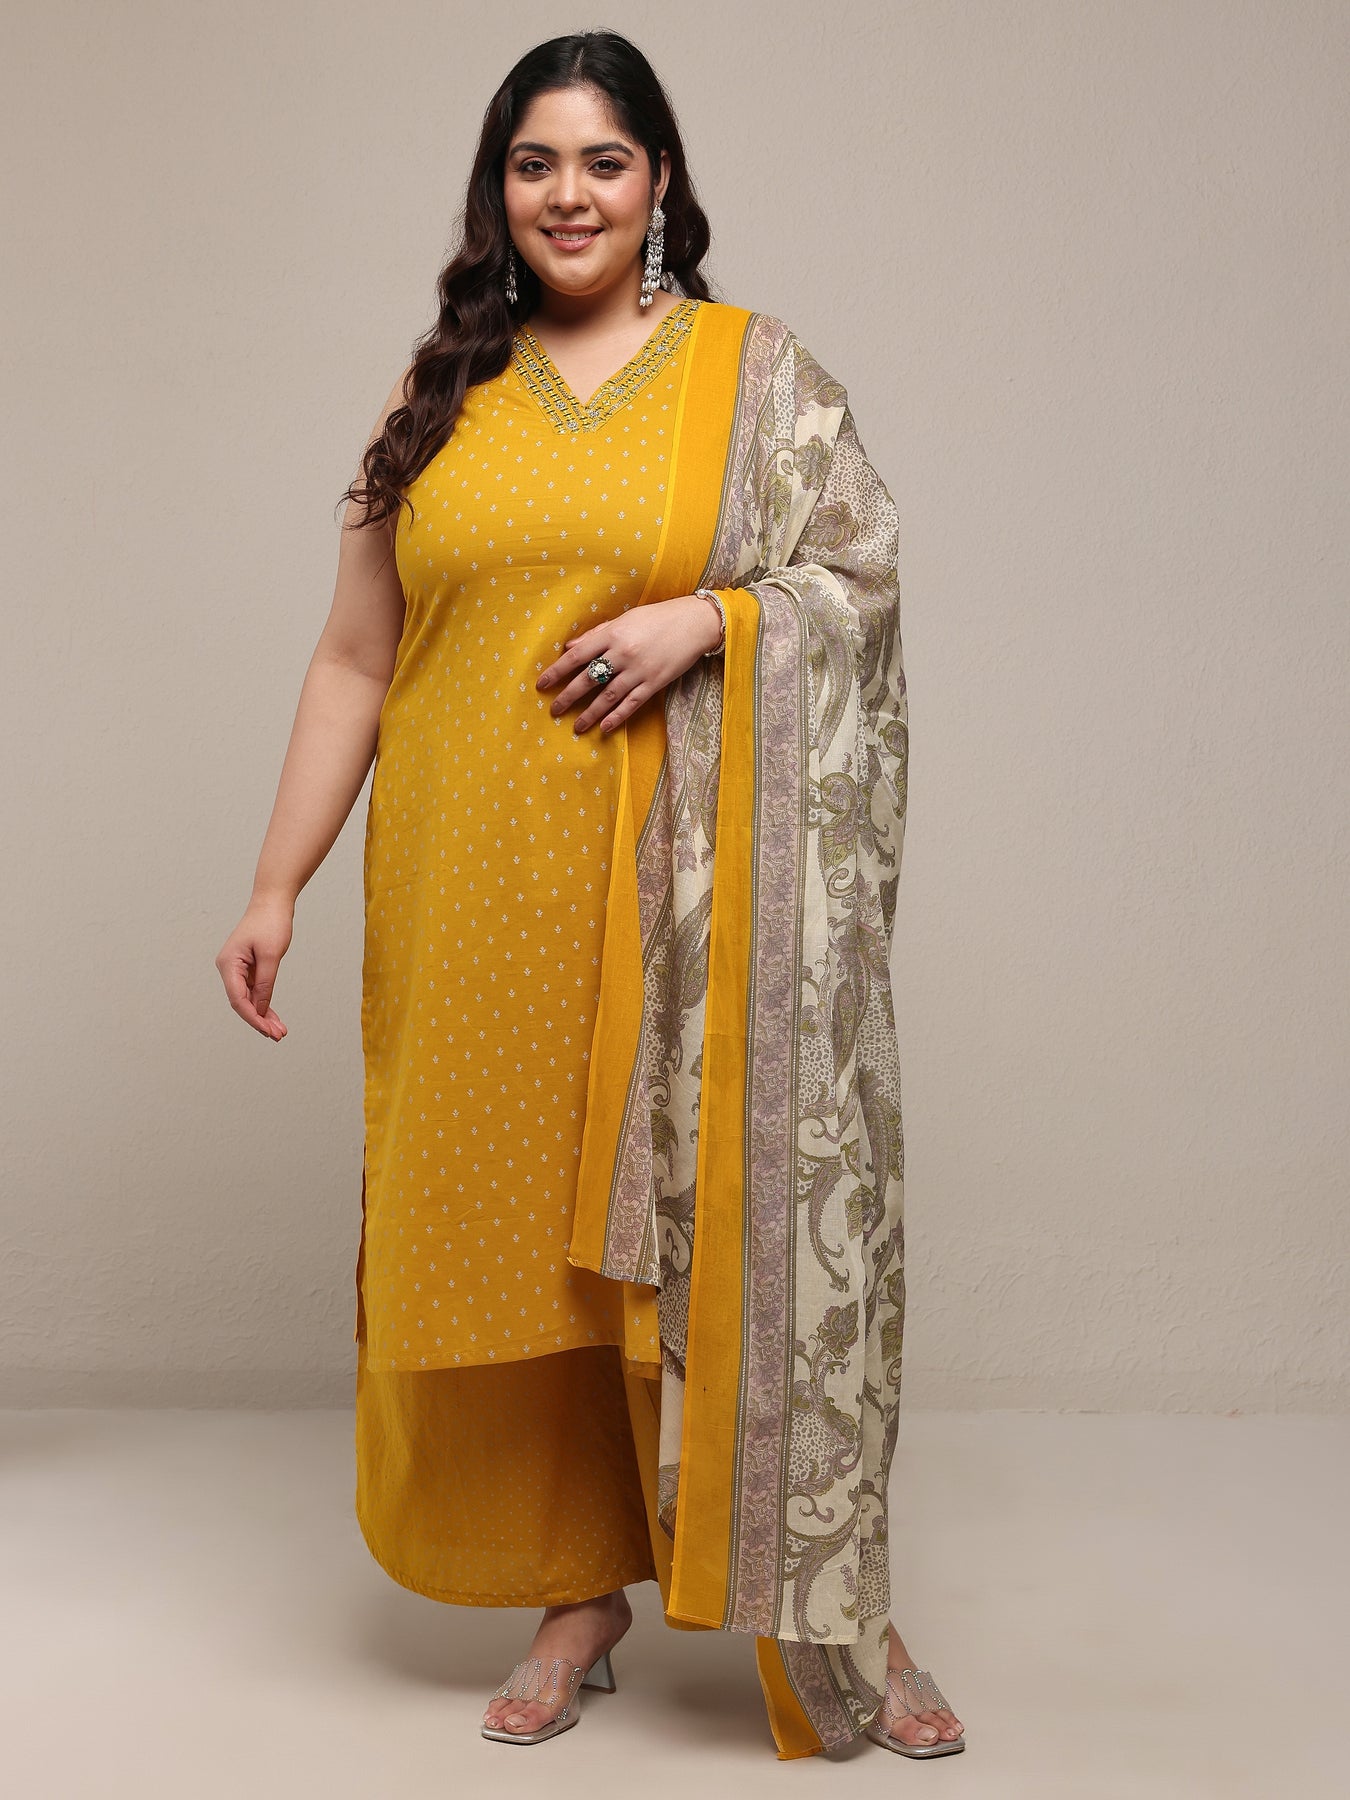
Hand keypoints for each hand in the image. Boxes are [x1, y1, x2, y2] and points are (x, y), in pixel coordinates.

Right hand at [215, 892, 294, 1039]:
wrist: (273, 901)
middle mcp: (228, 968)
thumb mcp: (272, 955)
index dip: (253, 1018)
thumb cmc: (271, 923)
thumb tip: (261, 1008)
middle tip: (278, 1035)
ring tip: (279, 1031)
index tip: (268, 1031)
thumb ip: (265, 983)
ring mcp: (236, 968)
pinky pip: (253, 990)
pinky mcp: (246, 967)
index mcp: (228, 964)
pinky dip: (264, 1003)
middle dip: (259, 1020)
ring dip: (263, 1015)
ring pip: (248, 999)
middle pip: (242, 1002)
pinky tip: (273, 1017)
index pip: (238, 999)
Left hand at [535, 593, 721, 734]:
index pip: (577, 656)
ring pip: (608, 696)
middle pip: (589, 679)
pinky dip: (617, 716)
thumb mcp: (624, 619)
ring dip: (590, 713)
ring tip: (576, 726)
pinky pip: (632, 703)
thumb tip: (570, 648)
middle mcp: (623, 653)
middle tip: (554, 710)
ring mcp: (639, 670)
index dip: (557, 672)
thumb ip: (597, 634)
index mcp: (613, 634)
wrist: (694, 623)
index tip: (542, 684)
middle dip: (568, 696)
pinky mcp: (655, 683)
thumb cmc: (657, 618)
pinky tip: (605, 727)